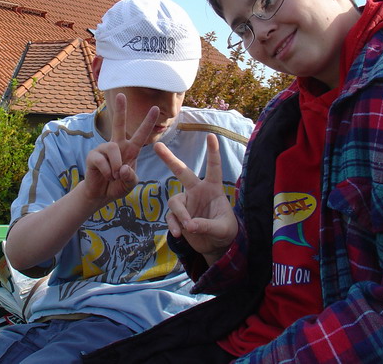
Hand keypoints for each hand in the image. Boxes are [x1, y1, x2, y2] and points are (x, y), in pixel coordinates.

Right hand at [83, 93, 158, 205]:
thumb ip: (131, 177)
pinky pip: (102, 160)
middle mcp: (117, 146)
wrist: (101, 195)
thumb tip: (122, 168)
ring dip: (116, 167)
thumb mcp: (130, 183)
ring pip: (113, 149)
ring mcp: (103, 149)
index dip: (148, 122)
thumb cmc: (118, 186)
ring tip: (114, 176)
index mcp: (130, 150)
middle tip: (121, 94)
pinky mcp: (93, 156)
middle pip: (118, 124)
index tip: (155, 108)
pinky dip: (107, 172)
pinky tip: (105, 176)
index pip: (141, 134)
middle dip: (120, 110)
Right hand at [156, 133, 236, 263]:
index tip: (211, 136)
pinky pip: (171, 217)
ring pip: (175, 201)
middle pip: (181, 171)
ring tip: (188, 227)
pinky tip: (179, 234)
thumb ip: (207, 225)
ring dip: (180, 214)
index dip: (212, 152)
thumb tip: (189, 226)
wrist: (216, 246)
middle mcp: (197, 191)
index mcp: (212, 188)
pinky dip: (174, 225)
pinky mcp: (178, 216)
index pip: (213, 167)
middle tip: (157, 145)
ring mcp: (186, 203)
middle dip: (169, 159)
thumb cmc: (225, 232)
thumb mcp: (222, 229)